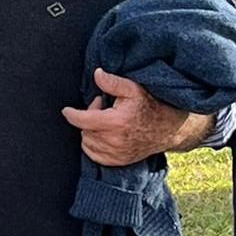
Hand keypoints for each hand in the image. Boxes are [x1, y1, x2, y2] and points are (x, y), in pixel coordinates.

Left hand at [61, 69, 189, 166]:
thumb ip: (113, 82)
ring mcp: (116, 153)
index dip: (71, 114)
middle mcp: (114, 140)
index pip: (82, 120)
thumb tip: (96, 74)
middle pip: (84, 129)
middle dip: (88, 117)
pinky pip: (92, 153)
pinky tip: (105, 134)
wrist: (168, 129)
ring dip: (91, 130)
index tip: (66, 110)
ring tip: (105, 121)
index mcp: (116, 122)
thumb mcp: (133, 89)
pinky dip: (93, 144)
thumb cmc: (150, 107)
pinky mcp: (117, 161)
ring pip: (87, 141)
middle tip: (102, 108)